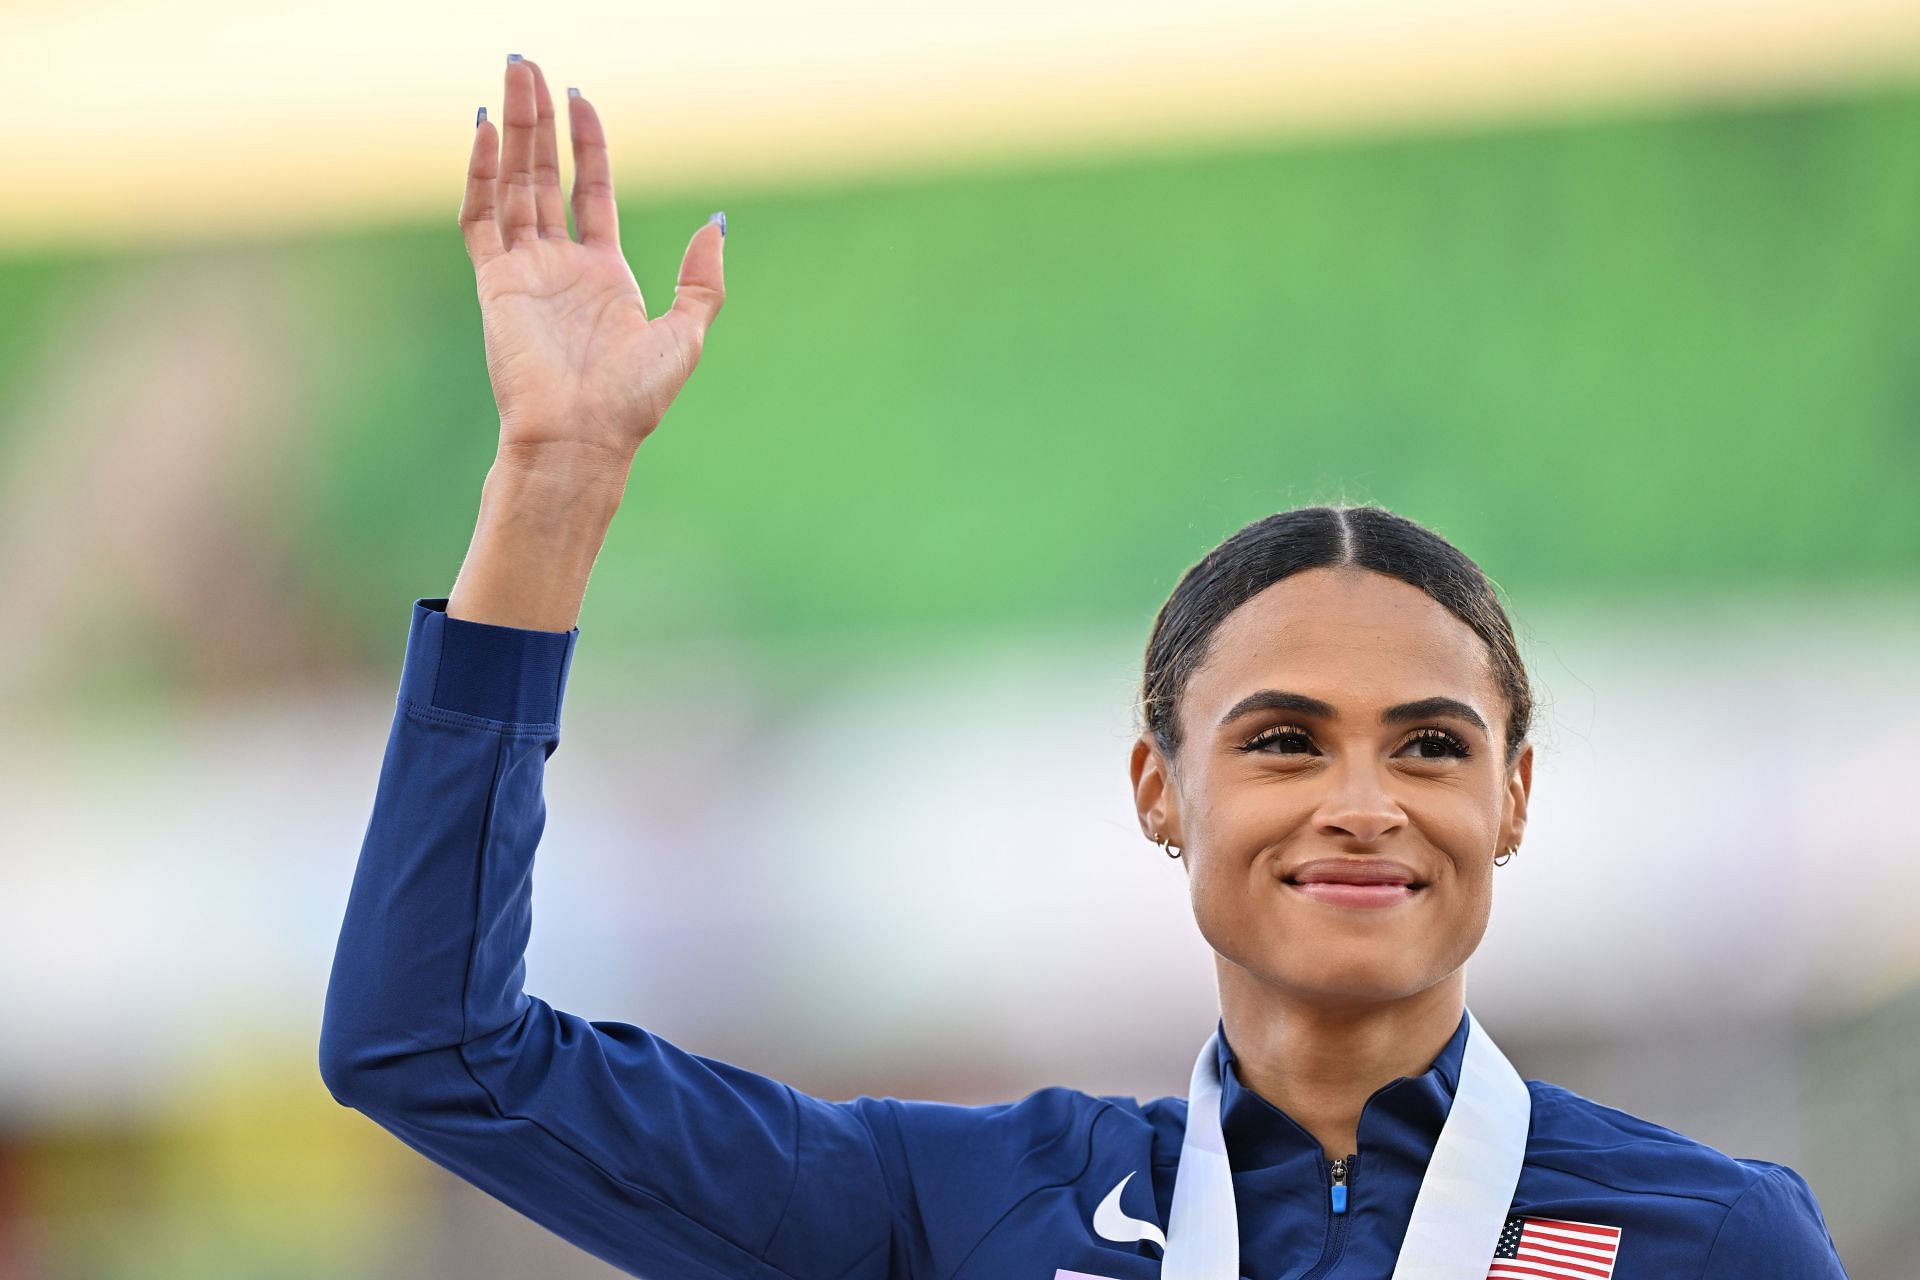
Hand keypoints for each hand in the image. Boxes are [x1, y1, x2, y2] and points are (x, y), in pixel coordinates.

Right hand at [460, 56, 725, 481]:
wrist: (583, 436)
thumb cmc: (633, 398)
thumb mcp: (686, 334)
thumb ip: (702, 279)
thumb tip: (716, 223)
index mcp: (605, 274)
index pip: (593, 191)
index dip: (589, 144)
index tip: (581, 97)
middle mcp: (560, 266)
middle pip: (546, 174)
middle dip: (538, 119)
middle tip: (527, 64)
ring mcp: (524, 271)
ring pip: (514, 183)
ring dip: (510, 129)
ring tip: (510, 74)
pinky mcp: (494, 283)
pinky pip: (481, 218)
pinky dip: (480, 173)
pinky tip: (481, 130)